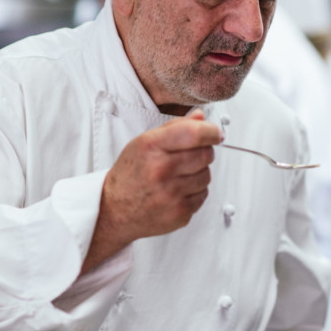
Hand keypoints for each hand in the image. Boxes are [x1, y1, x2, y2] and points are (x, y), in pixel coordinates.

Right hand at [86, 110, 221, 269]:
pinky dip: (195, 191)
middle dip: (204, 152)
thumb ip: (175, 127)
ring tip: (179, 175)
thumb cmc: (130, 174)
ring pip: (206, 175)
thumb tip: (201, 117)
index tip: (216, 133)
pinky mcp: (179, 213)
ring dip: (199, 173)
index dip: (211, 131)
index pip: (194, 133)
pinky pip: (203, 195)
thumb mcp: (144, 142)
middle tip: (190, 155)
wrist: (114, 209)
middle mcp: (161, 170)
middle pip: (205, 154)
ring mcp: (171, 194)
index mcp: (151, 147)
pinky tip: (177, 190)